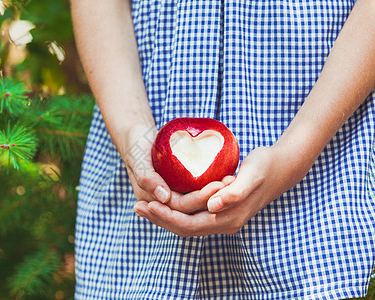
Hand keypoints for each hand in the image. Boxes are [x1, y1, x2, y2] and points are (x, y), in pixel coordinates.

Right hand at [123, 124, 225, 213]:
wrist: (138, 138)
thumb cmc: (136, 146)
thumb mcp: (139, 159)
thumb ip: (148, 178)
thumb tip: (164, 197)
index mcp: (152, 204)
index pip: (181, 207)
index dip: (200, 198)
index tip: (219, 185)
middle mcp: (165, 205)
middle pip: (193, 209)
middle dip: (213, 197)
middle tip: (231, 182)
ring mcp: (174, 197)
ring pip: (199, 203)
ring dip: (216, 193)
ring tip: (233, 179)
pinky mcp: (182, 188)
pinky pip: (199, 191)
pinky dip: (213, 186)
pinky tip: (228, 176)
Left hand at [133, 146, 297, 235]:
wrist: (282, 168)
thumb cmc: (265, 167)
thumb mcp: (252, 175)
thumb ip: (235, 192)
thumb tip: (213, 205)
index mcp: (228, 218)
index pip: (189, 224)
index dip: (165, 217)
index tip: (146, 205)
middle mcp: (223, 223)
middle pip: (184, 228)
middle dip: (159, 218)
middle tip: (137, 207)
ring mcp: (222, 218)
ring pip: (186, 223)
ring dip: (164, 216)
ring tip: (144, 205)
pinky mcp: (220, 210)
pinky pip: (193, 215)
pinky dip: (175, 211)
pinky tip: (164, 200)